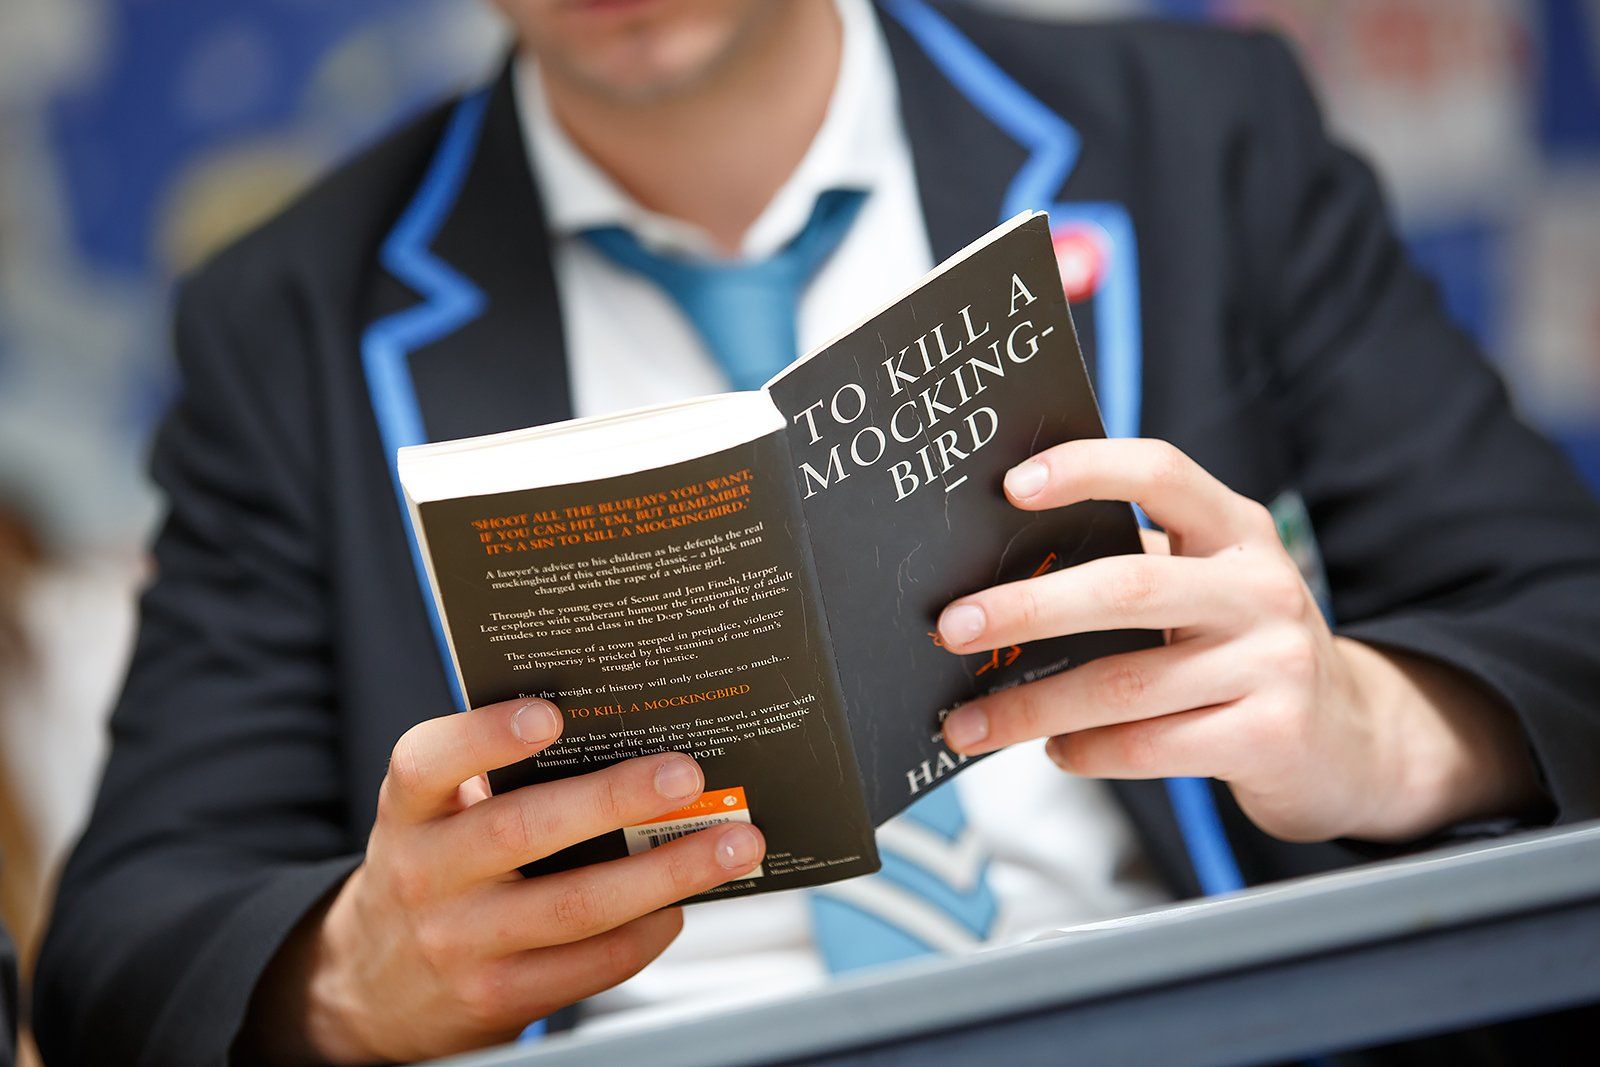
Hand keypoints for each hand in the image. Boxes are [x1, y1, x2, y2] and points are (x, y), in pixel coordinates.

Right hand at [246, 698, 764, 1063]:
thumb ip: (497, 773)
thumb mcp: (437, 814)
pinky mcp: (499, 997)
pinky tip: (680, 905)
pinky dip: (646, 932)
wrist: (377, 985)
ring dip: (667, 873)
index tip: (550, 714)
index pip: (430, 763)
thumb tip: (622, 728)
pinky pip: (590, 965)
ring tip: (733, 843)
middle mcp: (425, 874)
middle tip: (686, 774)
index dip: (485, 735)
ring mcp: (460, 942)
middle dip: (614, 798)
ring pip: (576, 905)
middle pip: (522, 830)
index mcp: (411, 810)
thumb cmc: (438, 866)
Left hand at [936, 439, 1541, 844]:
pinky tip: (1056, 750)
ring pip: (1123, 684)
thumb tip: (998, 581)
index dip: (1086, 468)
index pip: (1161, 471)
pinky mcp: (1270, 736)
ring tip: (969, 723)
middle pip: (1126, 586)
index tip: (1010, 486)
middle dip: (1026, 608)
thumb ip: (1132, 568)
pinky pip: (1149, 745)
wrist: (1356, 740)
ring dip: (1031, 706)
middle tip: (952, 628)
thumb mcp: (1209, 588)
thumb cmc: (1243, 650)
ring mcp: (1273, 663)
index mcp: (1237, 531)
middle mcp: (1261, 587)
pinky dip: (1087, 750)